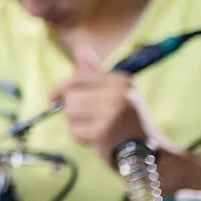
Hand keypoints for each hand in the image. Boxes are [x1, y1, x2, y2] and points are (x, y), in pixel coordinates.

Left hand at [54, 42, 163, 161]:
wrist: (148, 153)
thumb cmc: (127, 122)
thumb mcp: (116, 93)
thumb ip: (95, 73)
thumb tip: (81, 47)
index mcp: (121, 80)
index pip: (78, 77)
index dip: (60, 88)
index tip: (52, 98)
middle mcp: (118, 93)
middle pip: (70, 97)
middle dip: (73, 111)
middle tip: (90, 120)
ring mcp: (111, 112)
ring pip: (69, 114)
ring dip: (77, 125)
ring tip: (95, 129)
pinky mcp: (103, 132)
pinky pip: (74, 131)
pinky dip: (81, 138)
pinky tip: (98, 140)